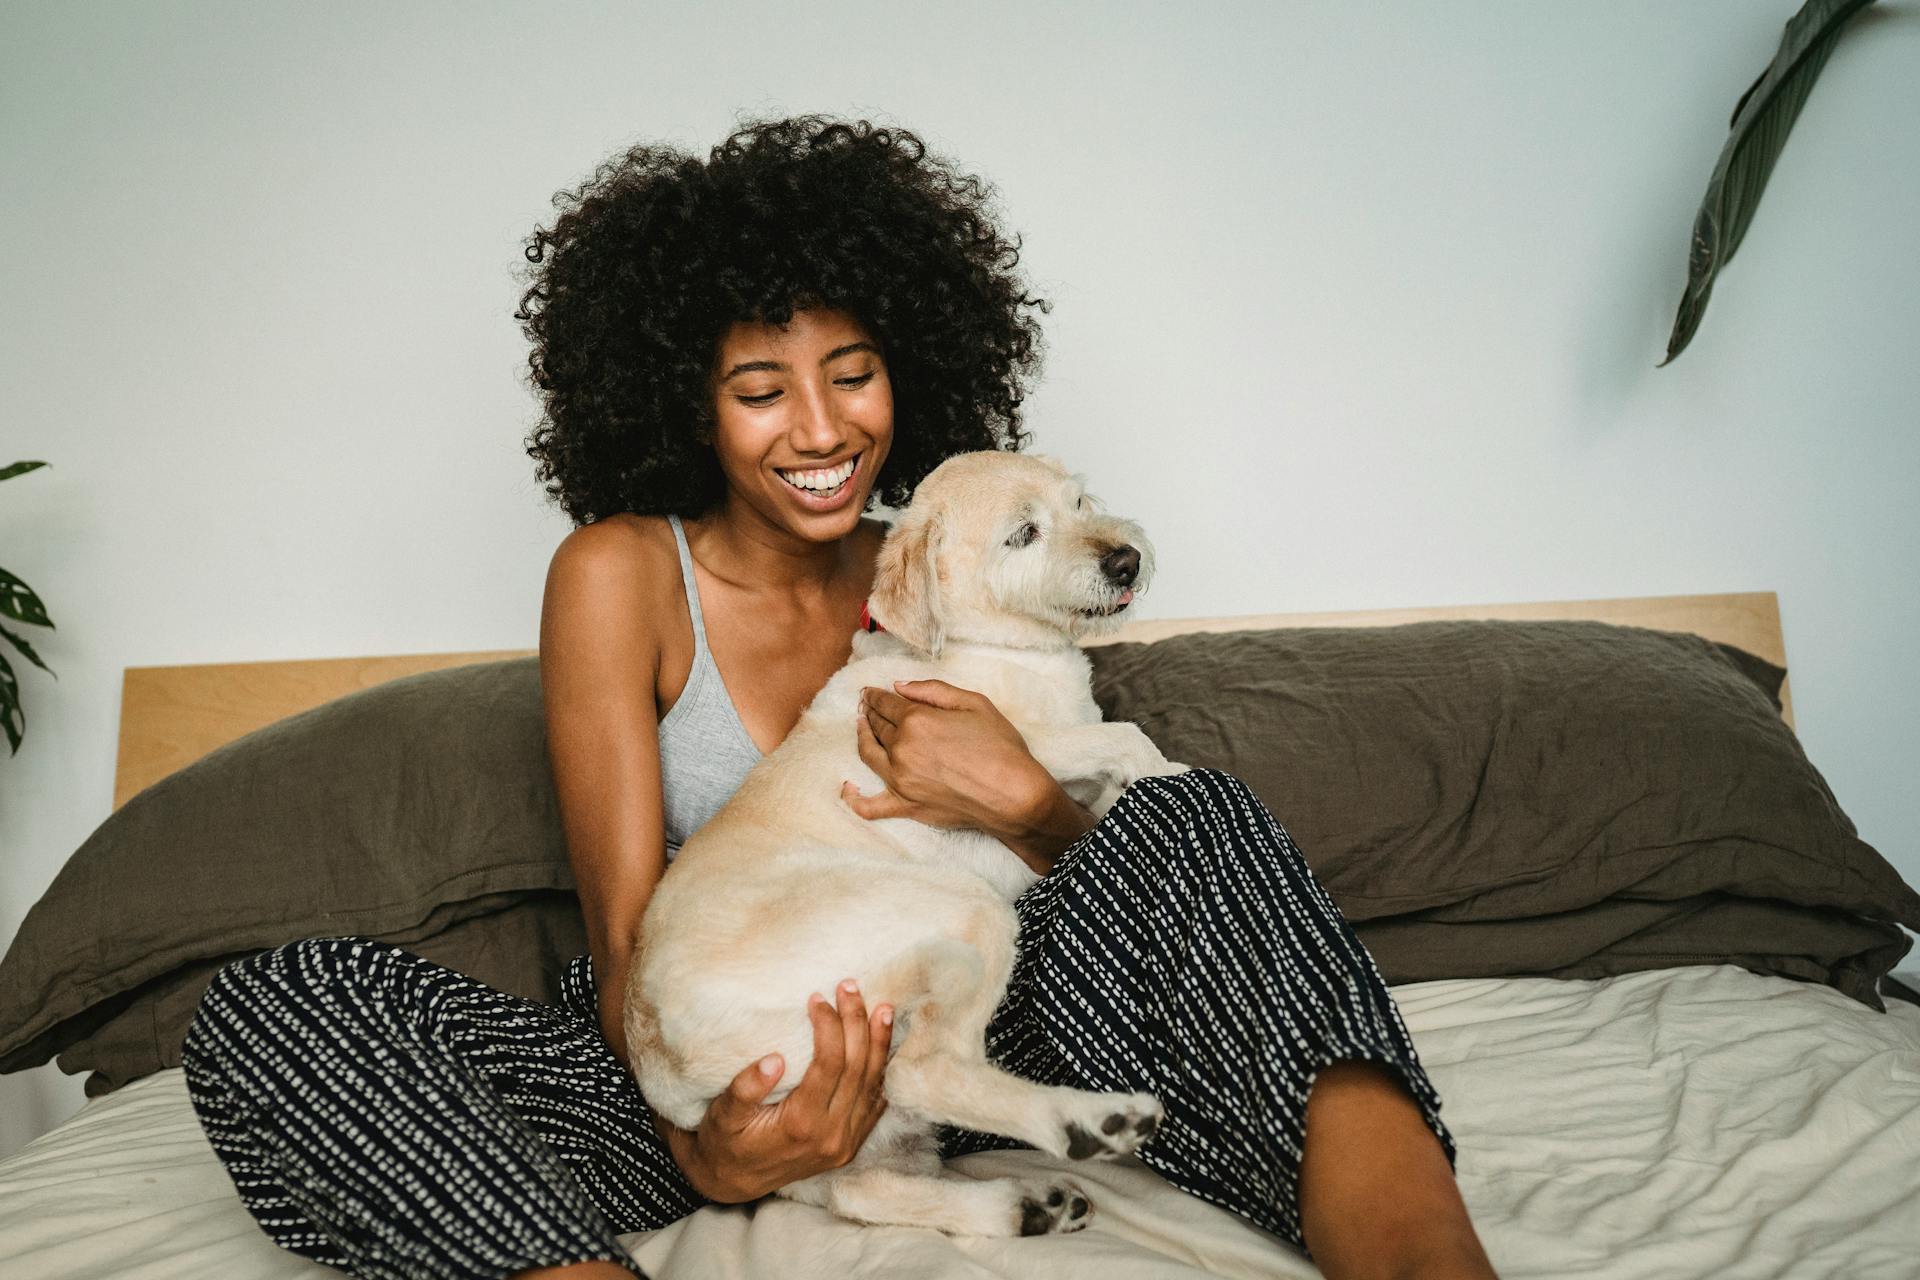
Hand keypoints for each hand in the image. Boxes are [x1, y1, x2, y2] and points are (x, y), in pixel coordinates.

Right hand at [664, 980, 892, 1203]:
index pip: (829, 1064)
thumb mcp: (723, 1116)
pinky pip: (875, 1104)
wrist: (733, 1182)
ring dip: (879, 1043)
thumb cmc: (724, 1141)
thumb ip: (745, 1089)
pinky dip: (882, 1071)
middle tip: (850, 988)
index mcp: (801, 1125)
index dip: (829, 1026)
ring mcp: (845, 1143)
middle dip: (857, 1023)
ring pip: (873, 1085)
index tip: (817, 998)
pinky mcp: (851, 1145)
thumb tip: (773, 1060)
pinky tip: (883, 1044)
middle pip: (857, 1068)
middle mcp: (831, 1135)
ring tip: (882, 1008)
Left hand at [840, 679, 1054, 837]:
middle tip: (866, 705)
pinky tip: (847, 787)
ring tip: (861, 727)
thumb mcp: (974, 704)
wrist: (1014, 795)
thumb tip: (899, 686)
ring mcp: (900, 780)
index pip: (887, 703)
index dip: (876, 695)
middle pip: (876, 726)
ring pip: (868, 754)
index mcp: (917, 720)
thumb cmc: (1001, 748)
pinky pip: (869, 806)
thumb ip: (933, 690)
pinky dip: (853, 798)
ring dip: (862, 737)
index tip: (870, 691)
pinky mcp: (905, 806)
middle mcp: (902, 749)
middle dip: (869, 712)